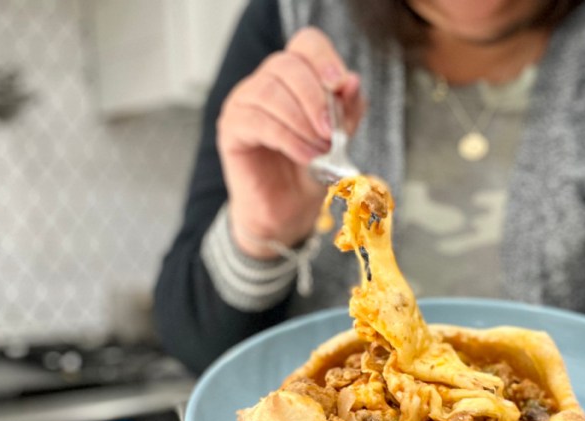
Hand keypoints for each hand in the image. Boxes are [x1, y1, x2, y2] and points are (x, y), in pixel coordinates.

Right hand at [217, 27, 364, 257]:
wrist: (289, 212)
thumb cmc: (312, 171)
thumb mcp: (340, 139)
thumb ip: (347, 111)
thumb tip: (352, 82)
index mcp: (295, 76)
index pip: (306, 44)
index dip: (324, 58)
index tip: (341, 84)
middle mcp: (266, 81)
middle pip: (287, 65)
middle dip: (315, 98)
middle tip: (331, 132)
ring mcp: (244, 102)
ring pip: (270, 92)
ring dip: (302, 122)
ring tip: (321, 151)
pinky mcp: (231, 128)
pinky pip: (258, 121)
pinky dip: (287, 138)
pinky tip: (305, 156)